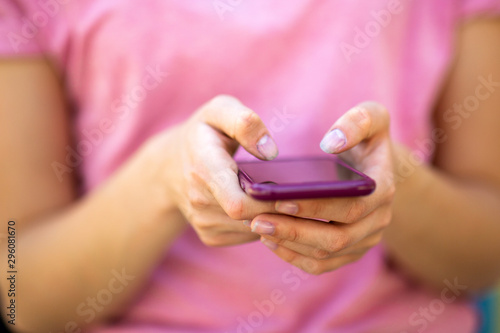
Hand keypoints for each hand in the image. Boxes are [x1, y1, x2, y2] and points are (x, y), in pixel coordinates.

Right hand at [148, 95, 277, 245]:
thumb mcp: (219, 111)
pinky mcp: (209, 235)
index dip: (269, 203)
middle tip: (296, 195)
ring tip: (280, 198)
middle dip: (278, 210)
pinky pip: (246, 236)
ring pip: (252, 230)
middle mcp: (200, 201)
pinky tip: (263, 206)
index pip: (238, 203)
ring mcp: (203, 222)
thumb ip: (245, 123)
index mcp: (205, 168)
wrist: (168, 167)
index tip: (291, 192)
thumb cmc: (203, 133)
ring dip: (273, 219)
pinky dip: (261, 225)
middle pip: (250, 218)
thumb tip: (270, 152)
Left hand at [248, 102, 395, 273]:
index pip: (350, 206)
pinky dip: (295, 257)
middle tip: (257, 219)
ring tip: (258, 228)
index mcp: (382, 189)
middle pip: (337, 238)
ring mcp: (364, 240)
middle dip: (295, 230)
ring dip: (290, 245)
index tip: (280, 199)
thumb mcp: (371, 117)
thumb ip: (358, 122)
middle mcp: (378, 220)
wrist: (370, 165)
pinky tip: (270, 241)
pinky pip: (322, 264)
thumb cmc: (364, 138)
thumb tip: (332, 143)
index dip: (316, 207)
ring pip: (327, 254)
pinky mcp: (349, 251)